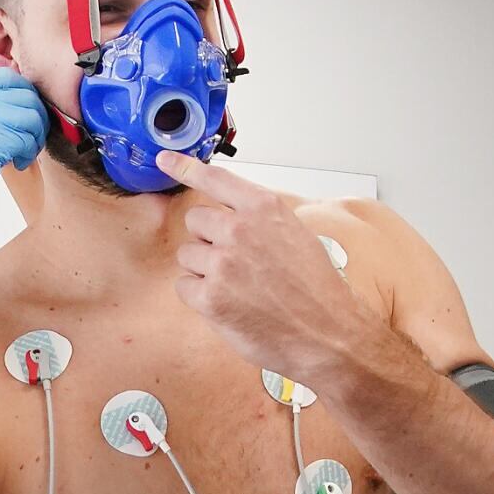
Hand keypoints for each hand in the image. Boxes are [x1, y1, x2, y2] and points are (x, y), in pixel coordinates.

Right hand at [0, 68, 47, 238]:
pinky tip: (17, 164)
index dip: (25, 95)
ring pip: (30, 115)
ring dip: (34, 137)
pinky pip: (25, 139)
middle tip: (30, 137)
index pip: (6, 76)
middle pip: (24, 93)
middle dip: (36, 116)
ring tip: (23, 152)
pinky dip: (27, 154)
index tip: (24, 117)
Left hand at [157, 150, 370, 381]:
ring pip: (186, 255)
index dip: (185, 167)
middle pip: (195, 221)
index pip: (216, 179)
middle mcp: (240, 230)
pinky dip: (200, 297)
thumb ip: (260, 219)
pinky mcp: (210, 297)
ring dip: (203, 270)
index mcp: (263, 209)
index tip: (165, 159)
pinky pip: (184, 286)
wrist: (328, 334)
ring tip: (237, 286)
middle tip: (235, 262)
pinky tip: (228, 304)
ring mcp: (223, 264)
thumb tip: (230, 214)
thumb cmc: (316, 289)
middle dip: (208, 239)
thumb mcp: (295, 234)